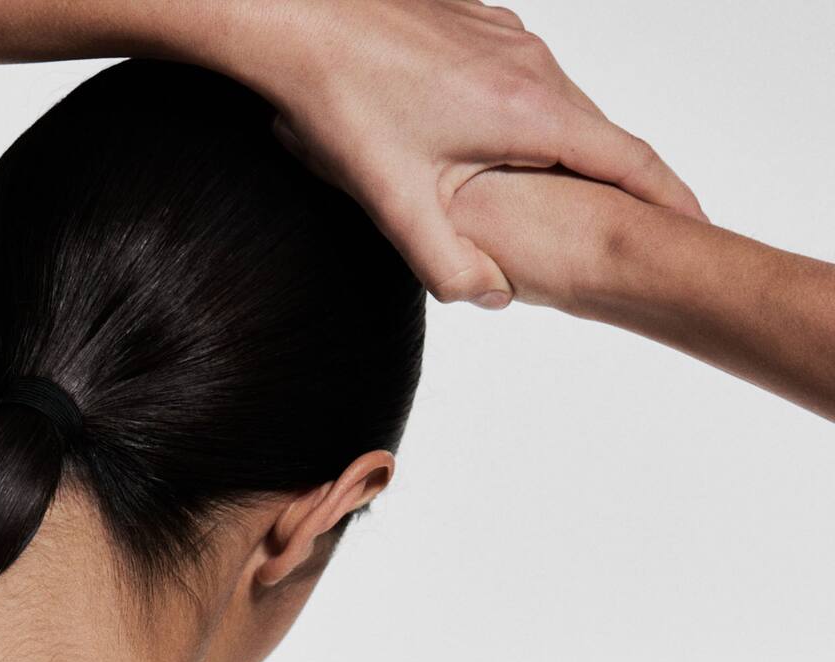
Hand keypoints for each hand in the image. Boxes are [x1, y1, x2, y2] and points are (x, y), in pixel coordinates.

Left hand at [252, 0, 701, 304]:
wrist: (299, 17)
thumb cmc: (343, 103)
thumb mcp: (395, 203)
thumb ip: (447, 263)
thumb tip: (495, 298)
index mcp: (529, 111)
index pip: (626, 162)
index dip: (669, 202)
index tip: (697, 230)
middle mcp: (532, 65)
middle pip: (596, 137)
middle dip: (617, 188)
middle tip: (634, 236)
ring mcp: (508, 40)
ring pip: (557, 109)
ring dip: (566, 158)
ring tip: (569, 205)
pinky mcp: (479, 28)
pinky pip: (522, 84)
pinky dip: (528, 124)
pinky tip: (498, 153)